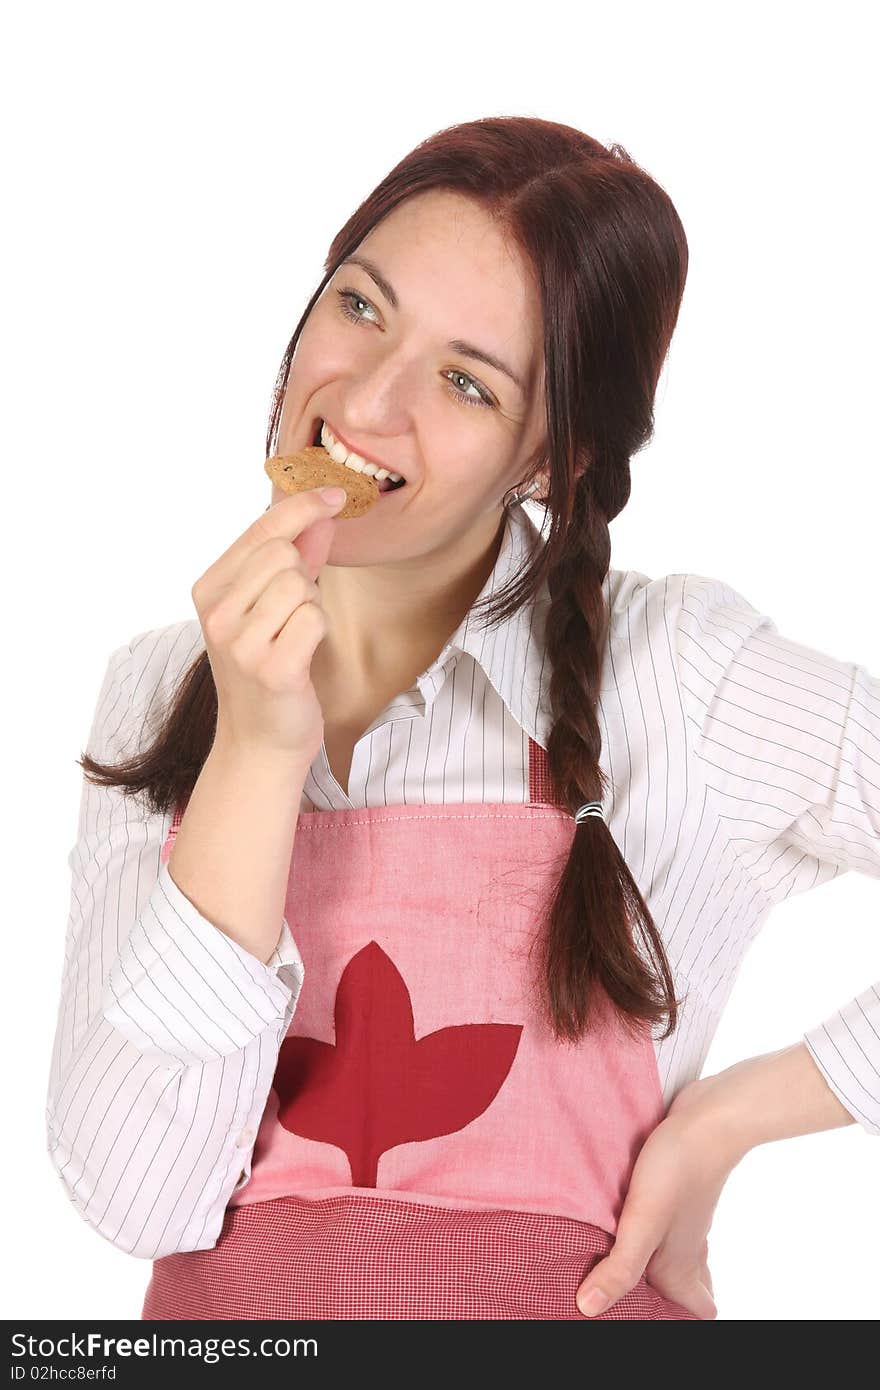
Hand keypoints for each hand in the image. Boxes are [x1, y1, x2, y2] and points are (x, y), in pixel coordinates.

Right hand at [191, 485, 346, 764]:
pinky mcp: (269, 668)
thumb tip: (322, 514)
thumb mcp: (272, 608)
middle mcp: (216, 613)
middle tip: (292, 617)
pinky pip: (314, 618)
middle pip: (282, 554)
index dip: (303, 506)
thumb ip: (296, 559)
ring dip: (311, 608)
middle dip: (303, 577)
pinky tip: (302, 656)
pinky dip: (318, 632)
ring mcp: (239, 642)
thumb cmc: (267, 670)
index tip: (336, 494)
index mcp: (209, 589)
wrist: (260, 742)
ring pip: (301, 586)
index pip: (261, 529)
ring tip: (293, 639)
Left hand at [574, 1078, 742, 1319]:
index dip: (679, 1321)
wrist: (709, 1117)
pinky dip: (653, 1235)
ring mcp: (684, 1219)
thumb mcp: (643, 1222)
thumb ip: (620, 1267)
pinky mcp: (676, 1191)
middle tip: (634, 1303)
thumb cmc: (678, 1170)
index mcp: (680, 1265)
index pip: (697, 1311)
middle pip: (687, 1287)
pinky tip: (631, 1221)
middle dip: (668, 1301)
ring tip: (628, 1271)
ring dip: (657, 1268)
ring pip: (678, 1256)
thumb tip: (588, 1310)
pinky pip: (667, 1226)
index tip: (650, 1321)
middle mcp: (686, 1247)